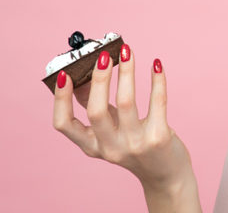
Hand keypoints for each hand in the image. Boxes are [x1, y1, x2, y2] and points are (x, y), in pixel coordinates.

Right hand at [52, 44, 194, 192]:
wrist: (166, 175)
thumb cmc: (136, 145)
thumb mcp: (112, 130)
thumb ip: (97, 106)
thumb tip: (82, 75)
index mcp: (92, 146)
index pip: (63, 125)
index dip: (61, 99)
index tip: (64, 74)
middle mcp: (111, 148)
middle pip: (96, 111)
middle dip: (99, 79)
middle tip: (103, 56)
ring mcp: (135, 144)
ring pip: (127, 102)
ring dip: (126, 72)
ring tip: (128, 52)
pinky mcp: (159, 138)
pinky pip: (158, 102)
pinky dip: (157, 81)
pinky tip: (156, 64)